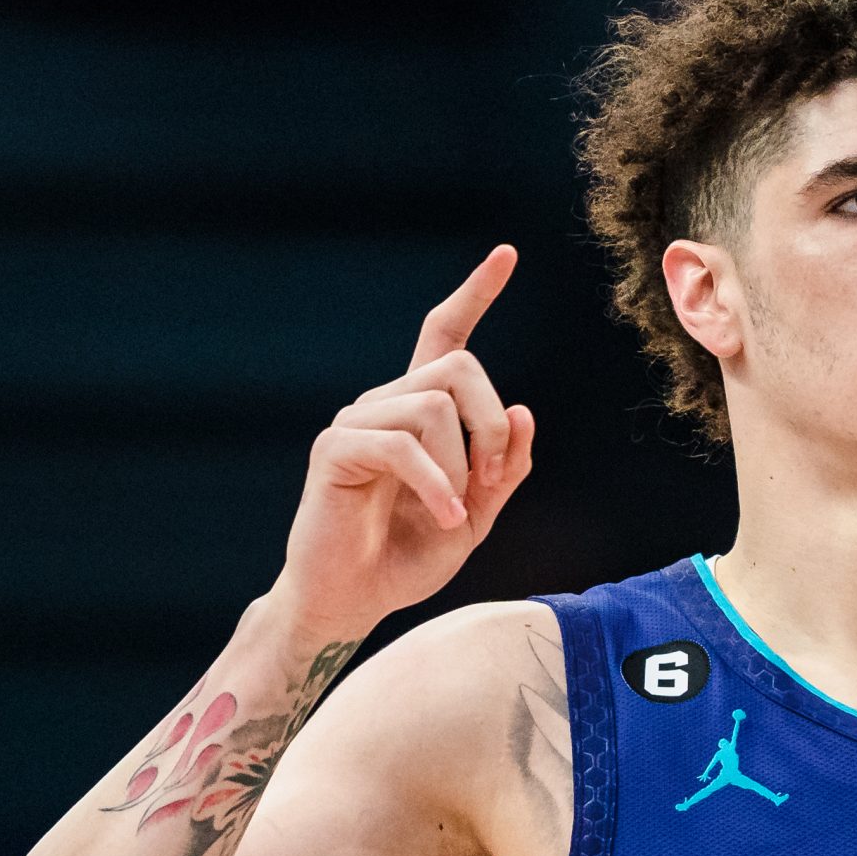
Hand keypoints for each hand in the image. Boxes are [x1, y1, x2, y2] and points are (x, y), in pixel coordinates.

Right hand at [267, 247, 536, 642]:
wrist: (353, 601)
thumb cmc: (407, 557)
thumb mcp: (476, 515)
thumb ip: (506, 468)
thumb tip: (521, 409)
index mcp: (419, 411)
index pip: (444, 335)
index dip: (475, 294)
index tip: (505, 254)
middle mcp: (385, 403)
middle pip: (457, 367)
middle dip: (491, 425)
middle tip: (493, 480)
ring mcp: (357, 421)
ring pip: (434, 404)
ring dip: (463, 464)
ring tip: (456, 510)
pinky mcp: (335, 449)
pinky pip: (401, 445)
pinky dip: (436, 484)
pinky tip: (445, 518)